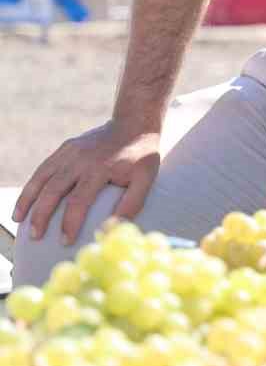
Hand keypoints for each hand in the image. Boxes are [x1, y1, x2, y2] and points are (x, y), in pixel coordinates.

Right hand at [12, 121, 161, 243]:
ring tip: (18, 220)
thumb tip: (112, 227)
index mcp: (100, 168)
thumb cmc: (141, 156)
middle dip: (41, 215)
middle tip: (35, 236)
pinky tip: (25, 201)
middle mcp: (80, 159)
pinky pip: (43, 168)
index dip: (70, 223)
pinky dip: (31, 185)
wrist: (134, 123)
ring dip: (27, 200)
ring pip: (41, 178)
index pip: (79, 200)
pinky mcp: (65, 147)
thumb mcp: (146, 178)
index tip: (65, 241)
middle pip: (53, 190)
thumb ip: (132, 202)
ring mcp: (70, 152)